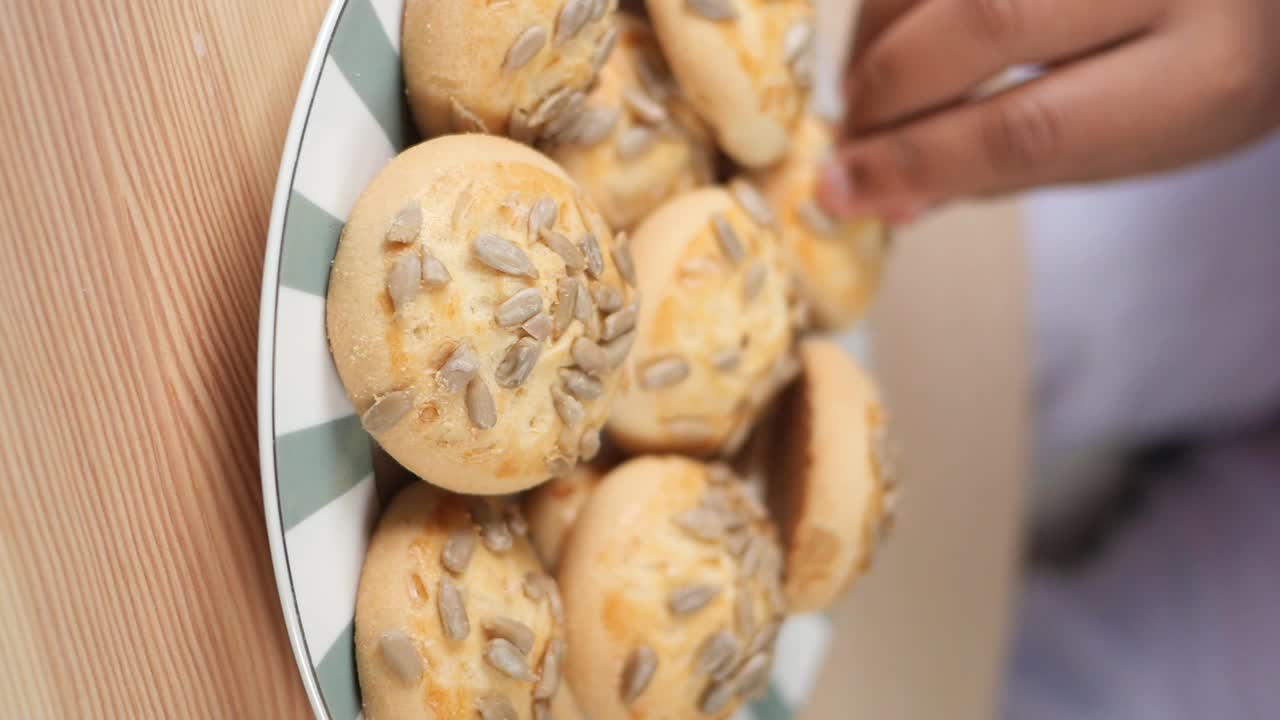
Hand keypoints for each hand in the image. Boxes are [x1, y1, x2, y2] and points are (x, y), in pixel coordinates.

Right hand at [819, 0, 1279, 222]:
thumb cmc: (1198, 70)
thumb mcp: (1133, 141)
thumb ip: (1014, 168)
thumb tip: (886, 197)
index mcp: (1201, 75)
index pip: (1032, 126)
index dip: (918, 160)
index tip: (843, 187)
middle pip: (986, 22)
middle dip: (887, 88)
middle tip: (845, 133)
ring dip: (877, 32)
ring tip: (861, 84)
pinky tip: (886, 29)